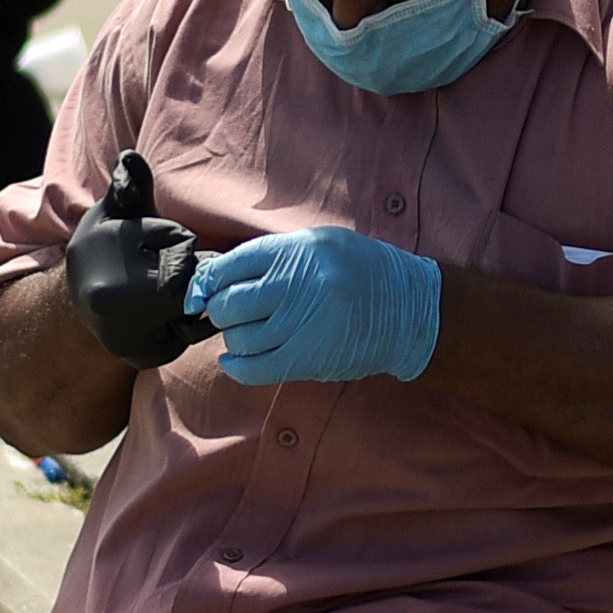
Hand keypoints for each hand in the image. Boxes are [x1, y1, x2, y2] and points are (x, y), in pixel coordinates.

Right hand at [70, 152, 207, 361]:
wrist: (80, 297)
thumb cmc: (106, 244)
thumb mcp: (116, 211)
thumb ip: (129, 187)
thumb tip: (130, 160)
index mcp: (111, 276)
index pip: (180, 243)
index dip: (170, 236)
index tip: (143, 242)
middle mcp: (118, 315)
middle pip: (191, 277)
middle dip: (184, 265)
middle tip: (153, 266)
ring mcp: (130, 341)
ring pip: (195, 305)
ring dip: (189, 292)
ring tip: (157, 286)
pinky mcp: (145, 358)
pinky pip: (190, 332)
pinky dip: (186, 319)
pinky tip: (163, 310)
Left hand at [185, 224, 442, 386]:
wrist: (410, 310)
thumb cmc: (363, 272)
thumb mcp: (322, 244)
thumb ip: (275, 256)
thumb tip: (219, 277)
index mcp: (297, 250)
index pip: (229, 266)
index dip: (206, 282)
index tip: (202, 292)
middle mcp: (296, 284)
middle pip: (228, 304)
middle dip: (221, 311)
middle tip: (233, 314)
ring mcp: (301, 323)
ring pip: (238, 338)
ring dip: (235, 339)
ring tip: (247, 334)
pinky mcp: (307, 358)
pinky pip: (253, 368)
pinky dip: (236, 367)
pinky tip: (234, 361)